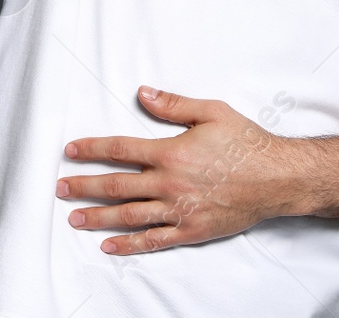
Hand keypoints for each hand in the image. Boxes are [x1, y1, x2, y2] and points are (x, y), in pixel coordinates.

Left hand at [58, 86, 302, 254]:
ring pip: (129, 215)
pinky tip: (109, 245)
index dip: (92, 149)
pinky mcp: (191, 230)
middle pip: (117, 186)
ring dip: (98, 218)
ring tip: (75, 218)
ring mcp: (179, 210)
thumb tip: (142, 94)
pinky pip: (154, 240)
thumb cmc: (247, 143)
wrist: (277, 178)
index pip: (120, 149)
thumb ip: (174, 105)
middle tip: (61, 188)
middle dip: (85, 187)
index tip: (71, 151)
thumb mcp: (212, 112)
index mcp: (171, 152)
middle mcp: (170, 183)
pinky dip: (129, 244)